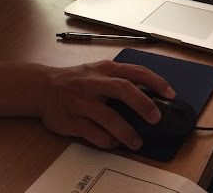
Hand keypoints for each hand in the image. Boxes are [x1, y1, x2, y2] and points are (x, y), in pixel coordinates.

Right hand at [38, 60, 174, 149]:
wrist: (42, 88)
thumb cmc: (77, 80)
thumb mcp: (99, 71)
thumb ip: (121, 79)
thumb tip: (151, 94)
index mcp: (105, 69)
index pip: (136, 72)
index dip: (156, 82)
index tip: (170, 94)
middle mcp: (94, 83)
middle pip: (123, 89)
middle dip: (143, 104)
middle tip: (156, 118)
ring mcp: (82, 102)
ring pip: (108, 117)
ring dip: (126, 131)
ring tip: (137, 142)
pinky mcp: (72, 120)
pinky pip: (93, 133)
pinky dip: (107, 140)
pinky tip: (115, 143)